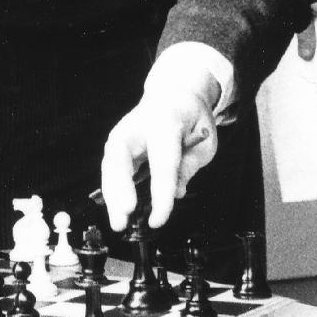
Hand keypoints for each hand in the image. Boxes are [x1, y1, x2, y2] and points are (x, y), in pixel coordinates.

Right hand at [99, 48, 221, 231]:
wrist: (175, 94)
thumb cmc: (192, 119)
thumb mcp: (205, 142)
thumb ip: (188, 167)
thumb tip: (174, 194)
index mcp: (166, 122)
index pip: (162, 163)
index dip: (159, 194)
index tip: (157, 221)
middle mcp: (138, 125)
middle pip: (122, 157)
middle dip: (120, 187)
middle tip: (125, 215)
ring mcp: (124, 131)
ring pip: (110, 163)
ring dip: (112, 195)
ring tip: (118, 223)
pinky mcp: (117, 142)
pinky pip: (111, 168)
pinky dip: (112, 190)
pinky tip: (116, 211)